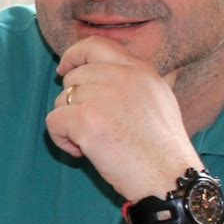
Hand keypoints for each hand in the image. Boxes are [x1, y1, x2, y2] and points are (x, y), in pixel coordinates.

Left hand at [46, 35, 203, 201]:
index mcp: (139, 68)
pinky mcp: (86, 120)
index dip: (74, 54)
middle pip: (74, 76)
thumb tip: (99, 71)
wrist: (170, 179)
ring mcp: (102, 95)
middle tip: (93, 125)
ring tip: (94, 142)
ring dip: (70, 123)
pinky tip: (83, 152)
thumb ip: (132, 79)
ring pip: (62, 99)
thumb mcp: (158, 96)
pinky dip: (61, 139)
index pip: (95, 44)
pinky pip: (54, 120)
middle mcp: (121, 75)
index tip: (64, 69)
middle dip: (75, 101)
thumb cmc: (163, 147)